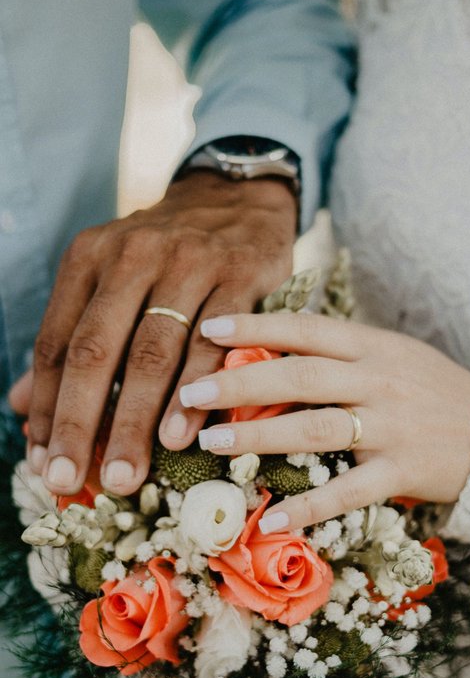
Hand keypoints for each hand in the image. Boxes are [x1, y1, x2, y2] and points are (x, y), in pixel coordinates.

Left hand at [9, 172, 295, 495]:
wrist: (236, 198)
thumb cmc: (164, 254)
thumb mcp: (107, 280)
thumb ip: (69, 339)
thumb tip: (21, 406)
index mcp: (89, 258)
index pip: (57, 344)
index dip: (47, 408)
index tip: (44, 462)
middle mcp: (132, 255)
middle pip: (97, 351)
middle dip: (81, 423)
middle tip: (72, 480)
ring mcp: (188, 263)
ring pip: (153, 352)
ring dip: (137, 419)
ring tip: (126, 473)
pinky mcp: (239, 275)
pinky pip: (216, 341)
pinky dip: (197, 391)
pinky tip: (183, 435)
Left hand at [179, 312, 469, 530]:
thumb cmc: (429, 390)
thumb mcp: (391, 355)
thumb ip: (339, 352)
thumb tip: (270, 348)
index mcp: (372, 346)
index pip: (306, 329)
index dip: (255, 326)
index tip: (207, 328)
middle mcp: (378, 380)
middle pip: (299, 377)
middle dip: (239, 383)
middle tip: (189, 394)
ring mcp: (391, 426)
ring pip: (316, 428)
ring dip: (259, 435)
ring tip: (212, 441)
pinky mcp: (403, 470)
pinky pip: (349, 490)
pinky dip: (310, 505)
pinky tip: (271, 515)